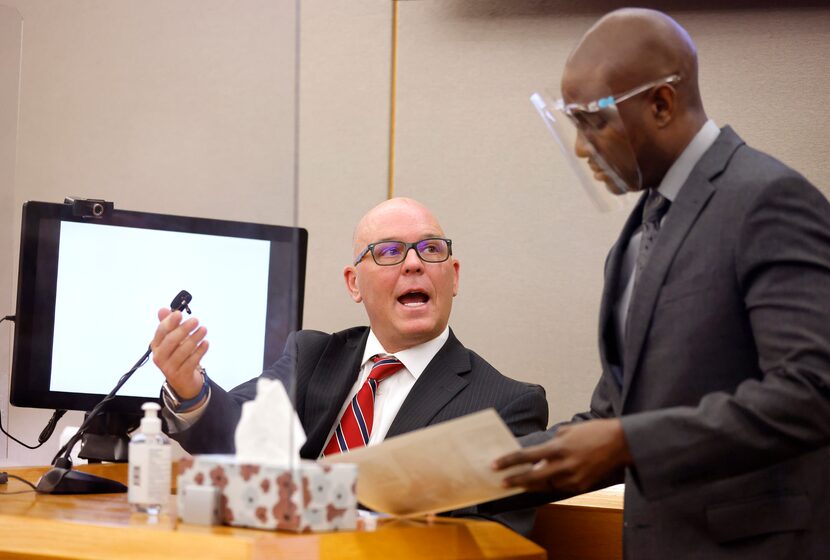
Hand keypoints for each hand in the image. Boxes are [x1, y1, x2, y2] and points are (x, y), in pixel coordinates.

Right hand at [150, 308, 208, 398]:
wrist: (182, 380)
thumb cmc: (177, 356)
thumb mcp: (172, 340)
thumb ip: (168, 325)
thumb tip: (163, 309)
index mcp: (156, 345)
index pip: (161, 332)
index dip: (169, 322)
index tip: (179, 314)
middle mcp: (160, 356)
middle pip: (171, 341)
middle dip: (183, 329)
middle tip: (195, 320)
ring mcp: (169, 367)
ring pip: (182, 351)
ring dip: (194, 338)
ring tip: (203, 330)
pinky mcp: (181, 375)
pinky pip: (192, 361)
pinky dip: (200, 351)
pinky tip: (206, 343)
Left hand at [493, 419, 632, 493]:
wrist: (621, 443)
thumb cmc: (593, 432)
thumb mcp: (569, 431)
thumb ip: (552, 443)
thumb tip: (538, 454)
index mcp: (559, 447)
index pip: (527, 457)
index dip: (509, 462)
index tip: (495, 465)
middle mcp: (565, 464)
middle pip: (533, 476)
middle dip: (515, 480)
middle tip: (501, 482)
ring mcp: (574, 477)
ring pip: (546, 484)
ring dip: (533, 482)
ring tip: (519, 481)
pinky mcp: (581, 485)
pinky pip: (560, 486)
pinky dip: (551, 483)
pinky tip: (544, 479)